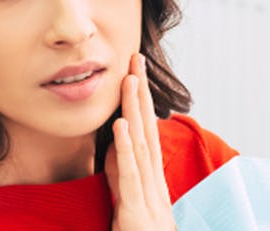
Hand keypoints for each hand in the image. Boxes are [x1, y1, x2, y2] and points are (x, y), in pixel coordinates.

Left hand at [106, 53, 175, 230]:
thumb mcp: (128, 202)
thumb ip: (122, 175)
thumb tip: (116, 146)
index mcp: (151, 183)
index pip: (145, 134)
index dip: (140, 103)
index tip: (134, 74)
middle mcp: (153, 185)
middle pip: (146, 131)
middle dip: (140, 94)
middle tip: (135, 59)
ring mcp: (147, 197)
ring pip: (140, 146)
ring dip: (134, 111)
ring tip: (129, 80)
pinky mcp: (134, 211)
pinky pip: (130, 176)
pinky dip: (125, 149)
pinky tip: (121, 125)